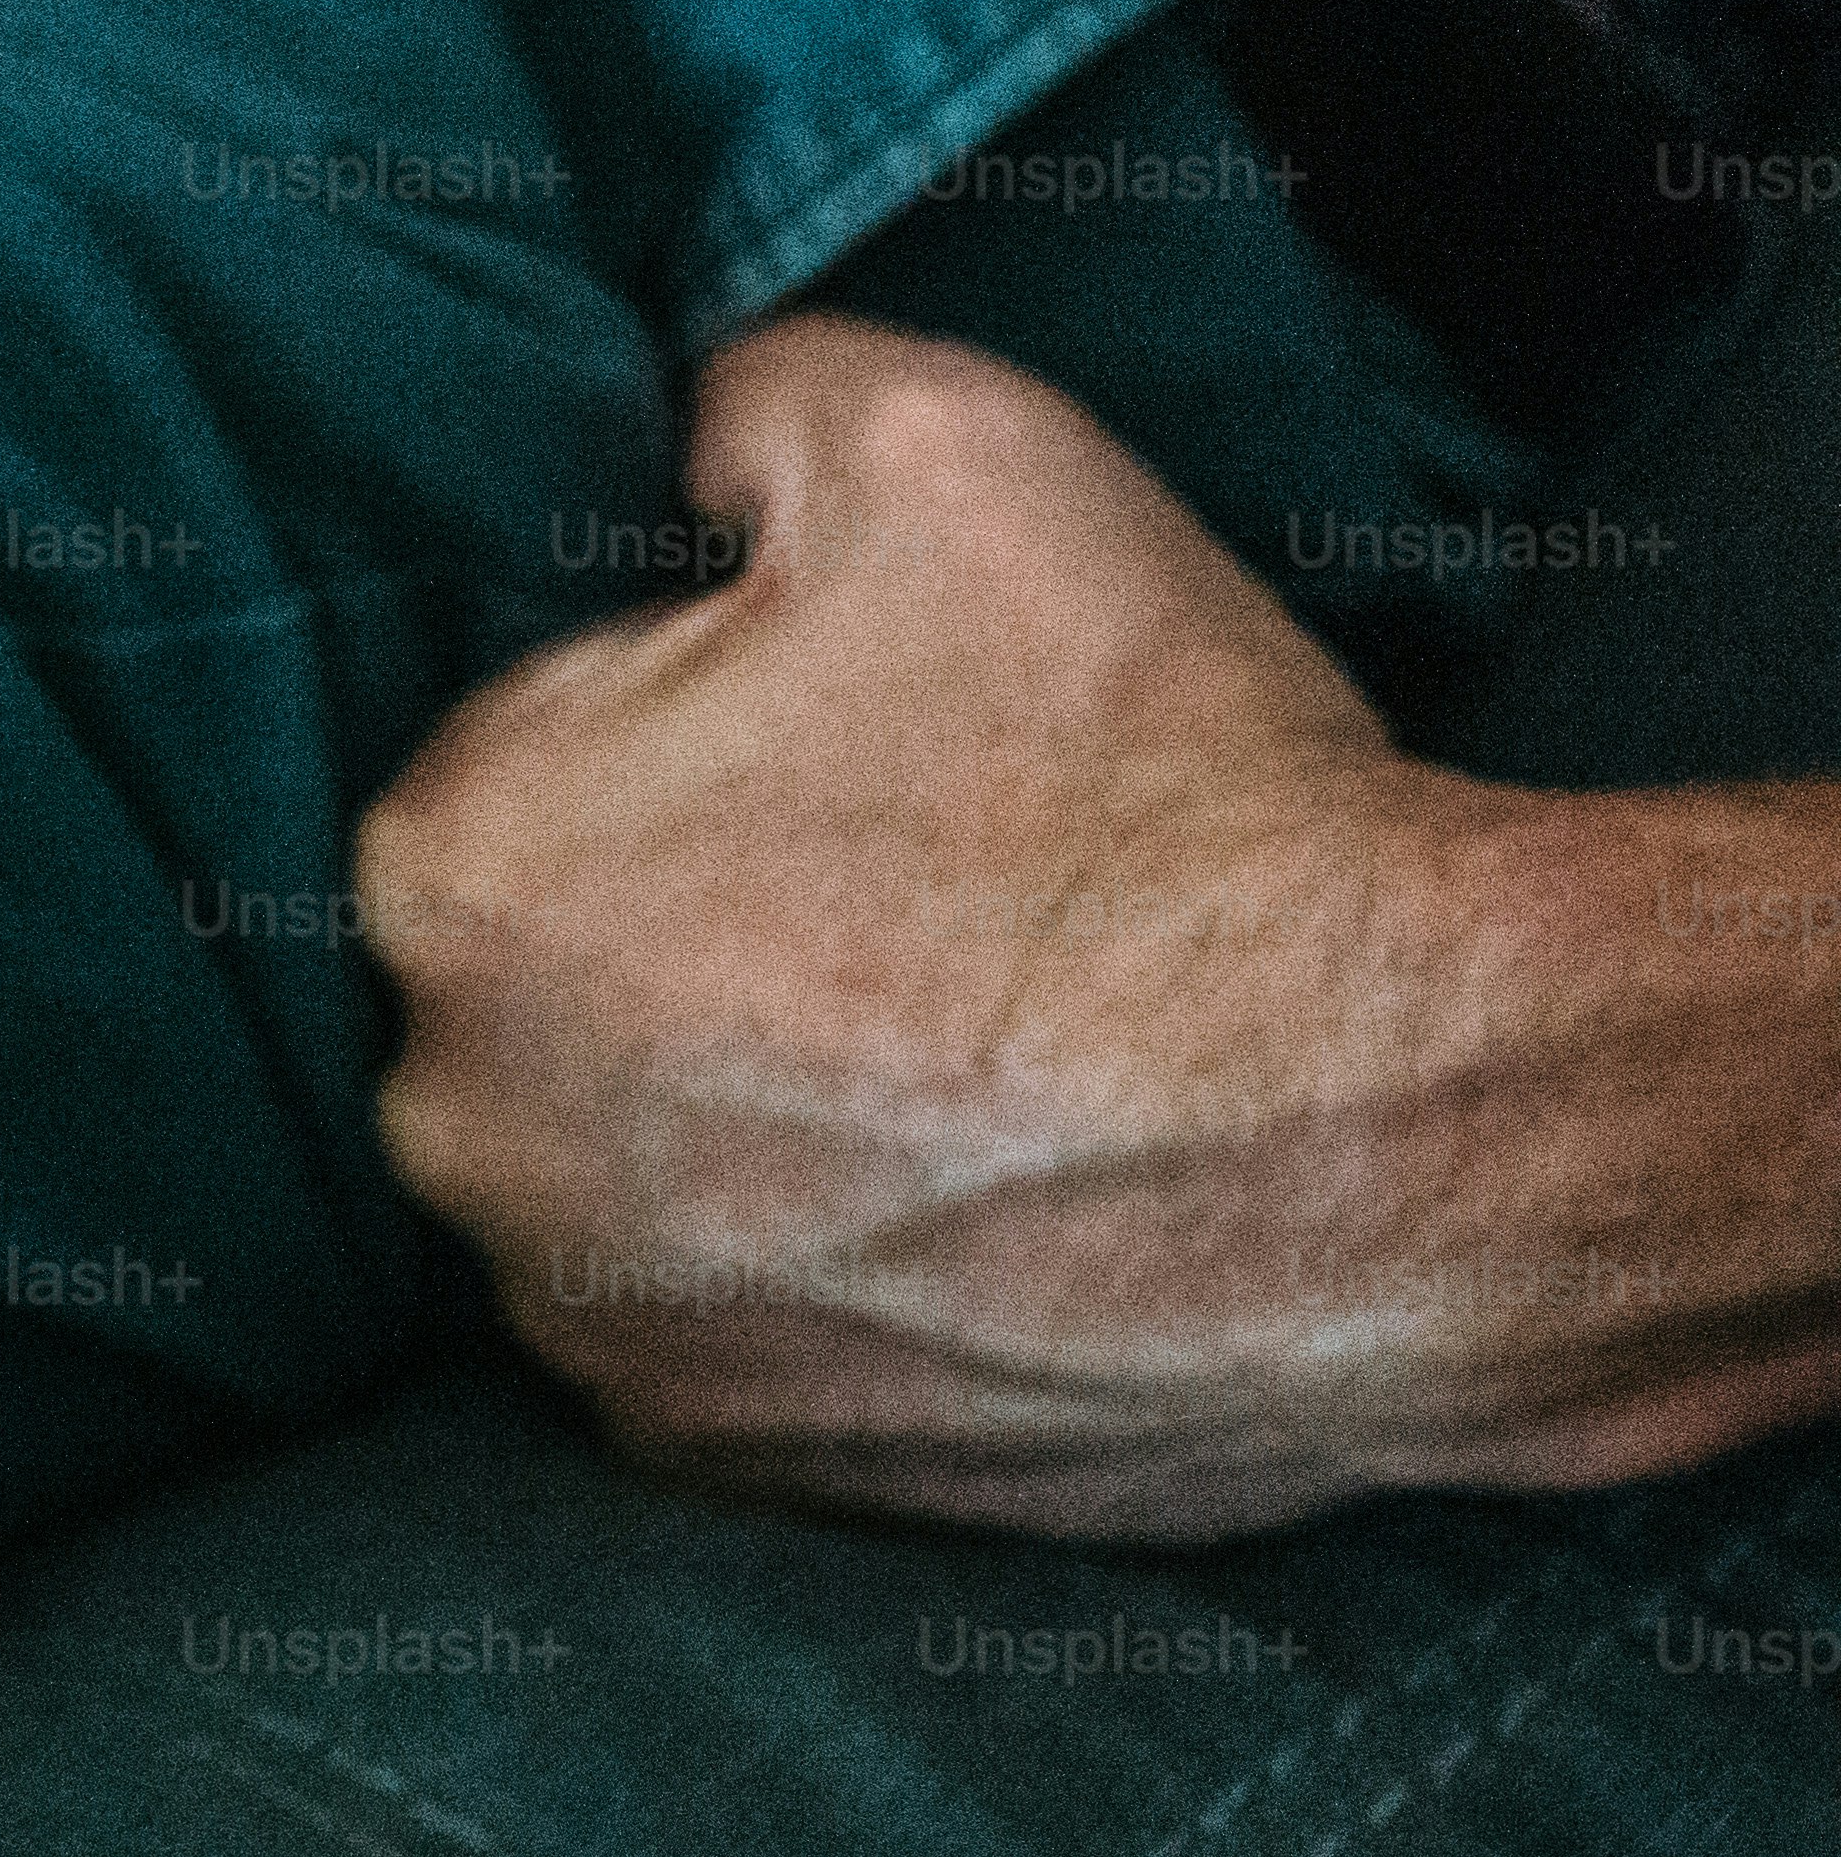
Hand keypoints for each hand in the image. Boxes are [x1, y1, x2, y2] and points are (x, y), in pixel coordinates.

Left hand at [358, 318, 1778, 1536]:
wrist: (1409, 1124)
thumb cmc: (1156, 779)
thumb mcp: (931, 439)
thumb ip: (739, 402)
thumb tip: (684, 438)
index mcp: (448, 868)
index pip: (533, 750)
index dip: (710, 729)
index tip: (870, 754)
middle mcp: (458, 1118)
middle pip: (555, 963)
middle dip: (696, 923)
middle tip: (931, 904)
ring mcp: (586, 1314)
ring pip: (627, 1150)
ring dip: (749, 1108)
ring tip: (966, 1058)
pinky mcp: (721, 1455)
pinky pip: (721, 1318)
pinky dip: (820, 1265)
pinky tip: (967, 1200)